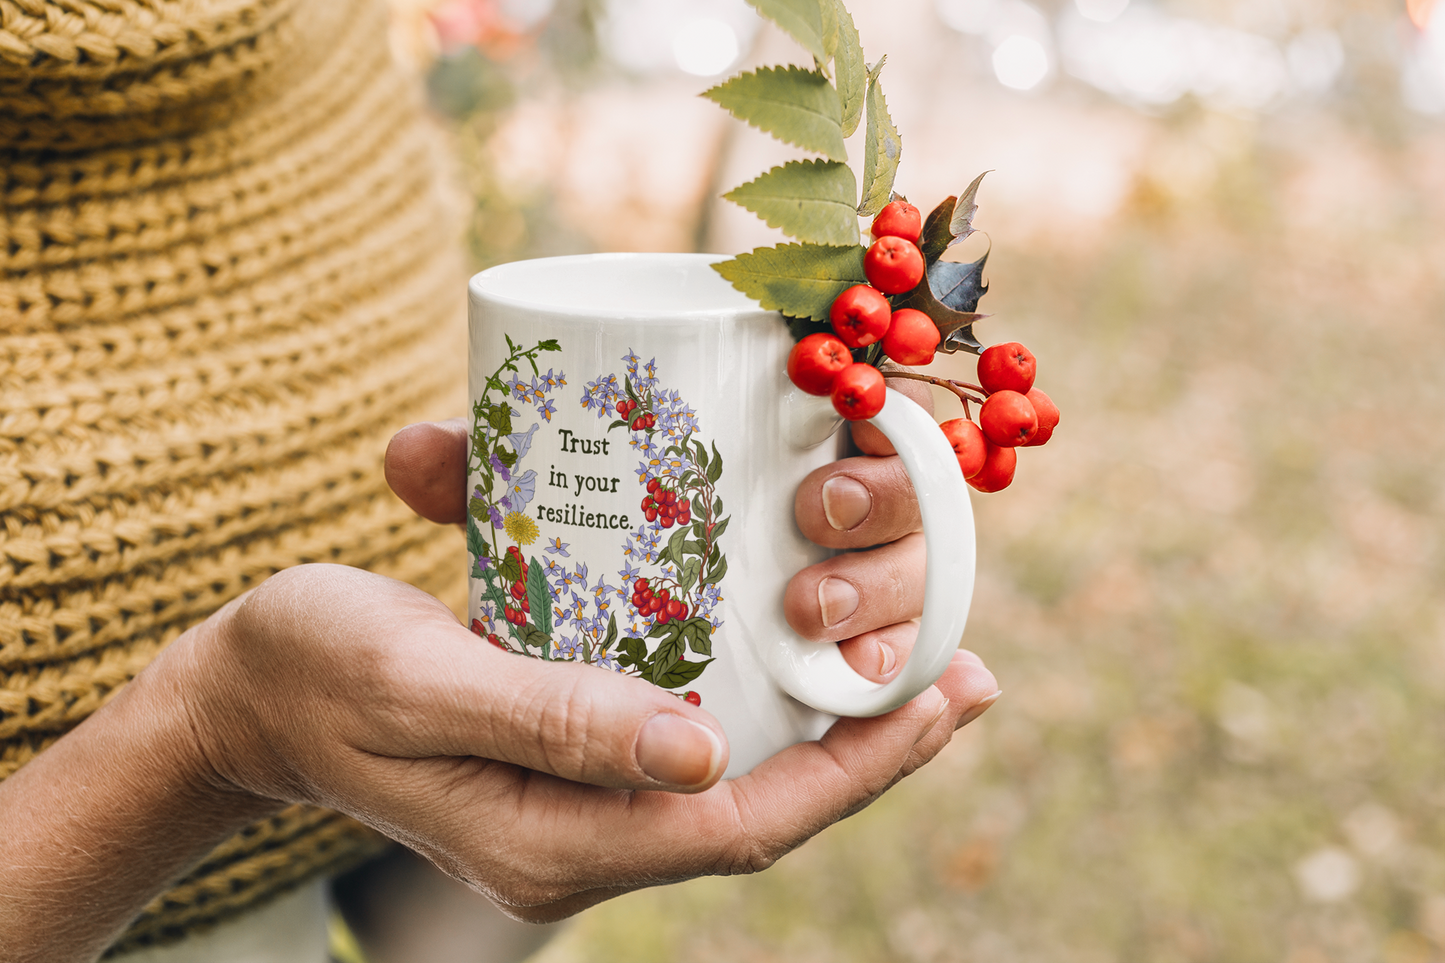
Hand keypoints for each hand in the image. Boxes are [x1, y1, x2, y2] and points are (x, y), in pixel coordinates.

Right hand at [180, 561, 996, 920]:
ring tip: (910, 652)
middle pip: (761, 808)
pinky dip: (756, 697)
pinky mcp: (565, 753)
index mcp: (547, 840)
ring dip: (827, 721)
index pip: (742, 828)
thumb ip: (551, 721)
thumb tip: (702, 754)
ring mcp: (573, 798)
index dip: (856, 769)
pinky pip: (687, 742)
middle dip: (870, 748)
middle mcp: (576, 834)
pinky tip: (795, 643)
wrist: (243, 688)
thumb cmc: (311, 671)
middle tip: (963, 669)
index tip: (946, 697)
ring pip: (735, 776)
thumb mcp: (416, 682)